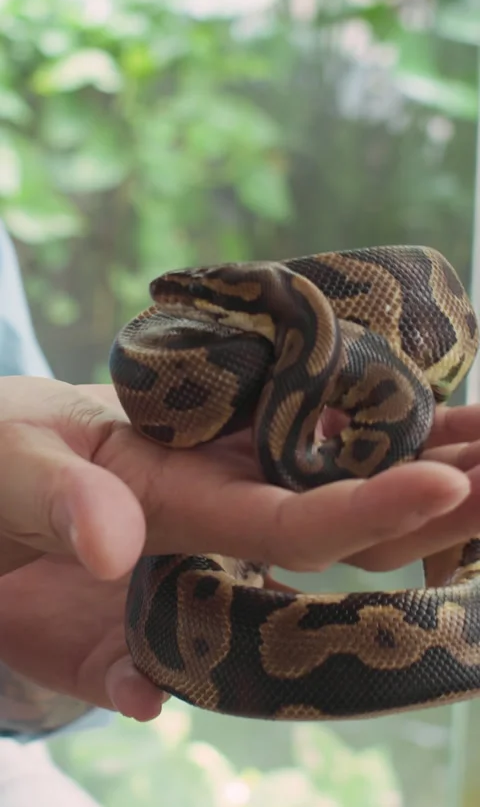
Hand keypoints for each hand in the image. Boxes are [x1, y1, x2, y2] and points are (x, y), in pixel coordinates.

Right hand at [0, 376, 479, 720]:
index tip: (451, 482)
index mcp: (178, 520)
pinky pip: (320, 439)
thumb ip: (58, 512)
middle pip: (350, 517)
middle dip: (439, 495)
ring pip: (348, 477)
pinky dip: (382, 424)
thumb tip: (113, 560)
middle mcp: (226, 508)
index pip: (290, 531)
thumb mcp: (11, 482)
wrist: (10, 459)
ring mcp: (237, 475)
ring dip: (430, 455)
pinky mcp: (236, 442)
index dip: (368, 512)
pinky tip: (437, 405)